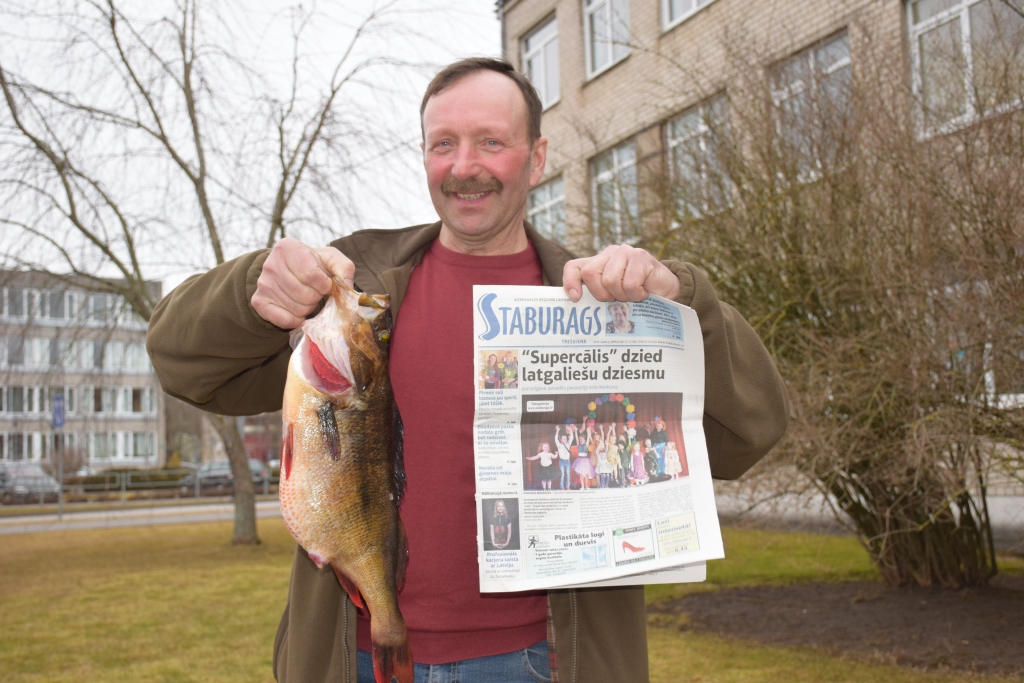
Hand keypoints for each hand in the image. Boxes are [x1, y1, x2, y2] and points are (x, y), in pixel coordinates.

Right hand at [252, 238, 354, 328]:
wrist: (288, 270)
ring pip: (297, 309)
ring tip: (305, 298)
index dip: (325, 285)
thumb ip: (344, 269)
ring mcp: (263, 284)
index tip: (326, 285)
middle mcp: (271, 264)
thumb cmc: (313, 264)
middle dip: (317, 297)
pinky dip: (296, 320)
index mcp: (288, 247)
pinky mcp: (259, 301)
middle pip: (305, 295)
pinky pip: (285, 320)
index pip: (312, 276)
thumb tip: (347, 287)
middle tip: (314, 292)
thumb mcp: (331, 259)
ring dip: (308, 308)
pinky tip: (297, 310)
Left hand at [563, 245, 679, 301]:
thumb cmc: (638, 295)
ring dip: (623, 295)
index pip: (574, 267)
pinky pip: (629, 283)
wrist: (667, 291)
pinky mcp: (640, 256)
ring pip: (610, 280)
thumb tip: (576, 304)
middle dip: (602, 294)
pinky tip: (644, 292)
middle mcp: (609, 253)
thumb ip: (596, 295)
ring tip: (633, 296)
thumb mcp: (613, 296)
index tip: (576, 299)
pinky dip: (637, 294)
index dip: (570, 282)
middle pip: (590, 273)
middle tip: (617, 299)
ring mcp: (625, 252)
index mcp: (598, 262)